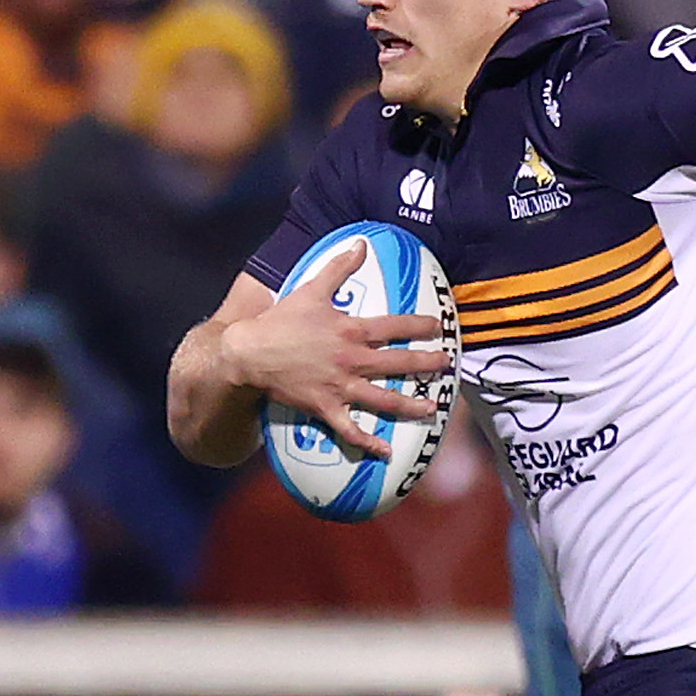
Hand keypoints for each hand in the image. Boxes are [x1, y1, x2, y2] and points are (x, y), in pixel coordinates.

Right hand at [224, 242, 447, 457]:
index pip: (394, 327)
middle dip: (426, 364)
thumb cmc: (281, 321)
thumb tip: (360, 243)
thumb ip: (339, 268)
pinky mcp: (325, 408)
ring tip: (432, 407)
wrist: (248, 353)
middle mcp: (350, 360)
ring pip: (383, 400)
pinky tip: (387, 451)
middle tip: (446, 365)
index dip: (419, 326)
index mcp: (350, 331)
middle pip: (398, 364)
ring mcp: (339, 387)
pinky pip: (350, 430)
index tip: (439, 326)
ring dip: (410, 406)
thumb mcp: (311, 289)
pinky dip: (368, 443)